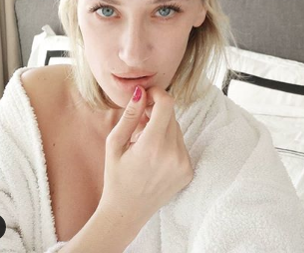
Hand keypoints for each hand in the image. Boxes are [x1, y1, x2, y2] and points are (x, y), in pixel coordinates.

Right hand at [98, 86, 193, 228]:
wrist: (126, 212)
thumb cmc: (116, 176)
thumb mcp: (114, 143)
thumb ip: (130, 115)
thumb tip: (141, 92)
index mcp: (153, 145)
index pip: (166, 104)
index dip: (157, 94)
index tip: (147, 95)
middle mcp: (173, 154)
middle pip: (171, 115)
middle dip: (156, 112)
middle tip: (139, 122)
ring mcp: (183, 164)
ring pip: (176, 129)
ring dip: (162, 128)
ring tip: (144, 142)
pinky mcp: (188, 171)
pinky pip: (181, 144)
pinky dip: (169, 143)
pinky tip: (154, 156)